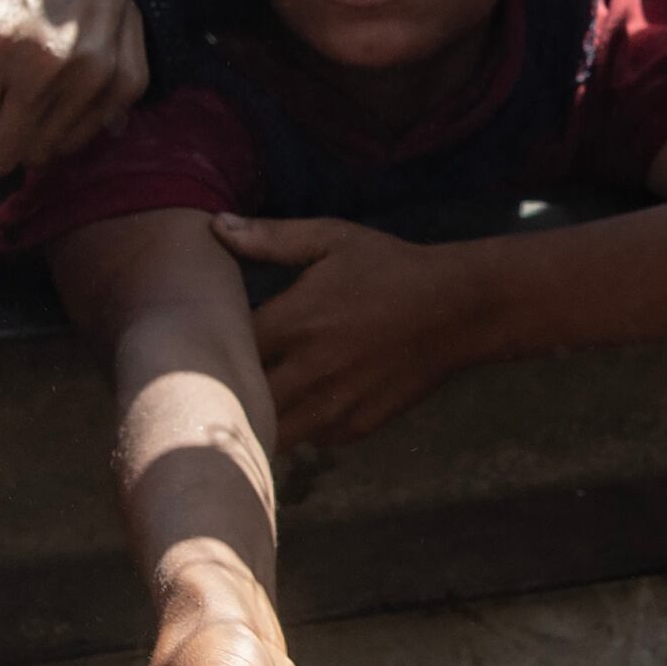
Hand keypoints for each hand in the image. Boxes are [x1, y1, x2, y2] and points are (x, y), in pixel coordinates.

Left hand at [215, 213, 494, 447]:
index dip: (210, 348)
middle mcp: (310, 370)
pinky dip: (302, 427)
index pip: (225, 350)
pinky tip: (304, 404)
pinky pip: (312, 439)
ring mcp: (335, 405)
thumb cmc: (390, 268)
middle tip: (221, 380)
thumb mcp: (331, 239)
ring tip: (257, 400)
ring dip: (262, 418)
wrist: (459, 309)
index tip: (207, 340)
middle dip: (228, 393)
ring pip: (273, 432)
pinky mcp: (357, 426)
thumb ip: (271, 238)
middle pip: (242, 401)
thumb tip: (215, 226)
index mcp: (295, 322)